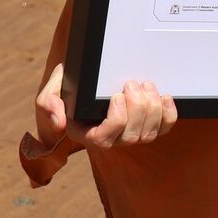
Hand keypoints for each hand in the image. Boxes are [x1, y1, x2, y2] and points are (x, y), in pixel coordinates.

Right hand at [31, 61, 177, 154]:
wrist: (90, 77)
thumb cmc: (70, 85)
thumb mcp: (52, 91)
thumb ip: (49, 104)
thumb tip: (59, 123)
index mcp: (86, 134)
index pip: (104, 140)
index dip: (117, 120)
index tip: (116, 95)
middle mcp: (110, 139)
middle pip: (132, 137)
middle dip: (137, 109)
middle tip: (132, 83)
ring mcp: (130, 134)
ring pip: (149, 134)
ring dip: (152, 108)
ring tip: (146, 84)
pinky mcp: (147, 125)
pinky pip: (164, 129)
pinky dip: (169, 114)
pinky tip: (164, 97)